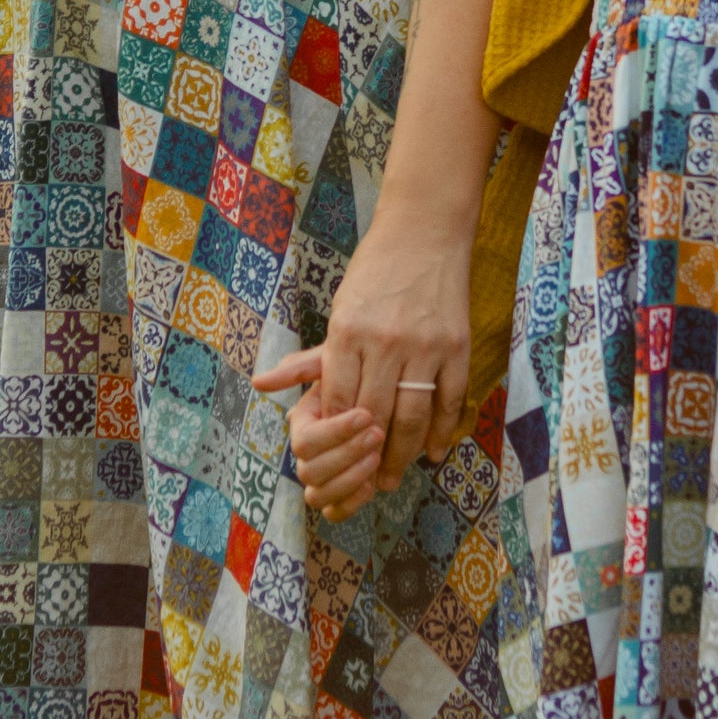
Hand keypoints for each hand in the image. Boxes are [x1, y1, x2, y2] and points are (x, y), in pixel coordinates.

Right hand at [252, 347, 385, 522]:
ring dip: (349, 479)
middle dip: (346, 454)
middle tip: (378, 434)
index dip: (334, 433)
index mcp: (301, 424)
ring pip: (317, 496)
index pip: (305, 441)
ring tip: (377, 456)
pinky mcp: (340, 496)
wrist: (393, 395)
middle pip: (309, 471)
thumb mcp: (337, 364)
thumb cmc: (364, 377)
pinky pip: (334, 513)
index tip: (366, 414)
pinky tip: (372, 484)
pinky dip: (351, 503)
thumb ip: (300, 368)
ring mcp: (322, 477)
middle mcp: (307, 454)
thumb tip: (257, 381)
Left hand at [321, 208, 470, 483]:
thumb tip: (260, 384)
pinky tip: (434, 451)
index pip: (339, 401)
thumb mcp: (338, 311)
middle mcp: (384, 342)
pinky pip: (449, 400)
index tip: (337, 459)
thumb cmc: (374, 273)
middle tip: (370, 485)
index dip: (337, 436)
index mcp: (347, 333)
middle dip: (370, 458)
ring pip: (412, 416)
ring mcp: (424, 346)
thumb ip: (308, 359)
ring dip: (404, 454)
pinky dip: (442, 430)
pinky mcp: (456, 346)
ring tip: (397, 476)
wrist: (425, 233)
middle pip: (374, 417)